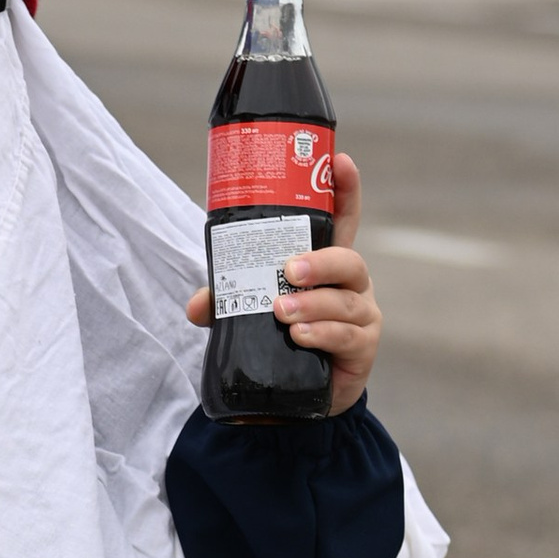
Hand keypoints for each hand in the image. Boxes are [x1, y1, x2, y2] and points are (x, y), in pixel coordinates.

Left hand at [185, 152, 381, 415]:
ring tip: (282, 312)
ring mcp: (360, 316)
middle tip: (290, 271)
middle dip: (320, 261)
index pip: (341, 221)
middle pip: (348, 260)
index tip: (342, 161)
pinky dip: (323, 333)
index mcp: (324, 265)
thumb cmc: (274, 340)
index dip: (345, 190)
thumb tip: (196, 304)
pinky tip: (302, 336)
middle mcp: (348, 285)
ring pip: (345, 300)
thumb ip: (223, 303)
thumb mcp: (245, 315)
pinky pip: (347, 336)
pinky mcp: (362, 349)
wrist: (291, 396)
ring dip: (313, 303)